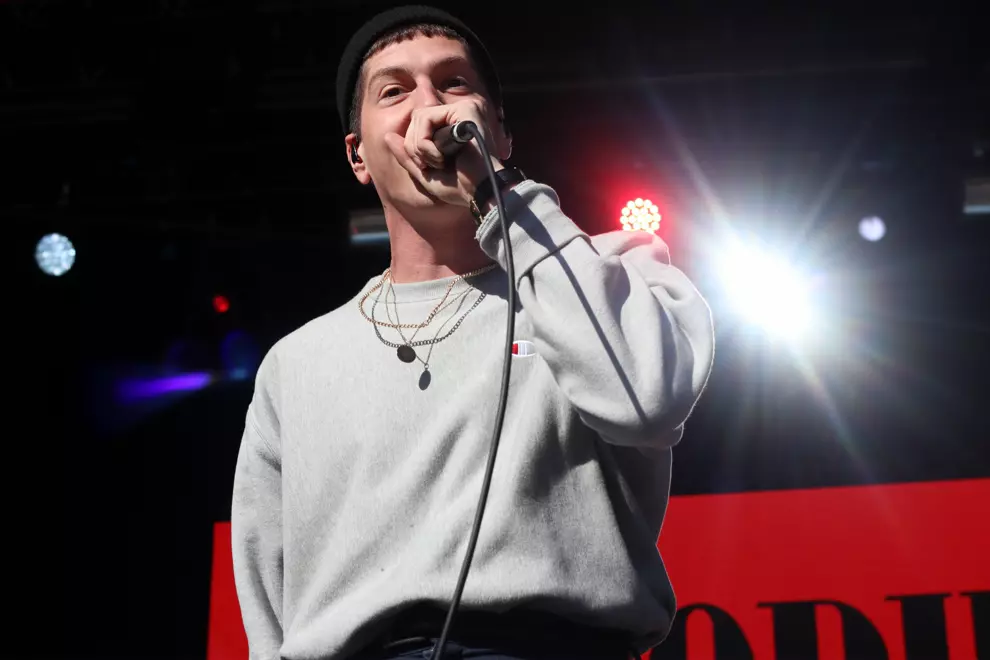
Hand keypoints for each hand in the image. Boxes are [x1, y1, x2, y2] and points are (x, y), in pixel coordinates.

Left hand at [384, 99, 503, 207]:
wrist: (480, 192)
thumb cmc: (458, 187)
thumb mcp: (425, 172)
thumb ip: (407, 154)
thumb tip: (388, 136)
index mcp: (454, 125)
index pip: (419, 123)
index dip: (414, 146)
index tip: (429, 166)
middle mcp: (460, 113)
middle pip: (416, 118)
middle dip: (414, 147)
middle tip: (433, 165)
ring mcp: (463, 108)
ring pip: (418, 117)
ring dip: (420, 147)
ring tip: (440, 162)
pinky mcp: (464, 109)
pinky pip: (426, 118)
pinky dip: (425, 143)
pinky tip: (442, 157)